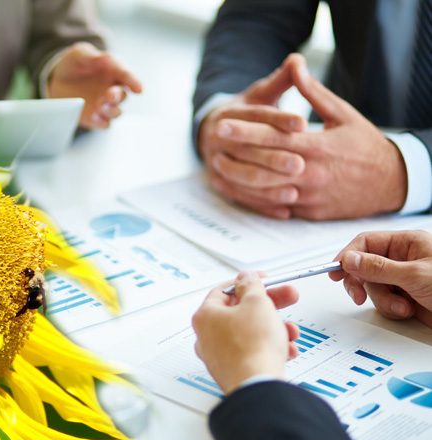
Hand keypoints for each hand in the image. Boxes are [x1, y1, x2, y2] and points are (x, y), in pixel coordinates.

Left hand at [48, 42, 141, 128]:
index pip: (127, 75)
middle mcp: (112, 89)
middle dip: (118, 97)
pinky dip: (100, 122)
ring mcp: (104, 105)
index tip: (138, 89)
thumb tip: (107, 57)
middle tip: (110, 95)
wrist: (58, 79)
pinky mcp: (95, 117)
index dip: (134, 82)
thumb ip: (92, 56)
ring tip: (100, 105)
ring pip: (116, 112)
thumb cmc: (74, 64)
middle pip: (123, 96)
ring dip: (110, 110)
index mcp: (113, 70)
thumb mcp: (79, 54)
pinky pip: (103, 124)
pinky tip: (93, 117)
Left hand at [192, 271, 299, 394]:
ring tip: (289, 332)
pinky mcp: (233, 370)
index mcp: (205, 316)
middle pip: (240, 312)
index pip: (224, 291)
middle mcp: (207, 336)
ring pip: (249, 333)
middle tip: (286, 298)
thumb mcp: (257, 303)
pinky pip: (252, 352)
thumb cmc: (252, 347)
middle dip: (268, 305)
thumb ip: (252, 285)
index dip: (247, 282)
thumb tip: (246, 278)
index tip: (263, 280)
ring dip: (273, 328)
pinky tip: (286, 349)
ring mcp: (219, 355)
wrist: (258, 385)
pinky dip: (270, 347)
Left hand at [201, 53, 407, 219]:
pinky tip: (237, 188)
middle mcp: (310, 173)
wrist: (390, 182)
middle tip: (211, 140)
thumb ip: (314, 93)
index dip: (245, 130)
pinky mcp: (308, 213)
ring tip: (218, 165)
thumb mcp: (343, 114)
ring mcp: (308, 196)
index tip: (222, 123)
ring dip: (238, 177)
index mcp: (317, 146)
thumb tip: (295, 65)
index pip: (273, 137)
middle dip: (235, 150)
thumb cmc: (365, 144)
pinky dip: (254, 198)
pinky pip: (275, 207)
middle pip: (264, 163)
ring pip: (265, 188)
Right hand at [329, 230, 431, 327]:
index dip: (348, 255)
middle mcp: (403, 259)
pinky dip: (393, 309)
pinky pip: (384, 302)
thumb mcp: (416, 276)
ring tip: (403, 306)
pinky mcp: (406, 298)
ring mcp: (403, 280)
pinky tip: (409, 310)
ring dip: (384, 300)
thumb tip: (350, 259)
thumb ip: (379, 267)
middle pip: (364, 266)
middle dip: (362, 282)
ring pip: (373, 287)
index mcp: (408, 243)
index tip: (335, 270)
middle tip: (356, 294)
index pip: (366, 242)